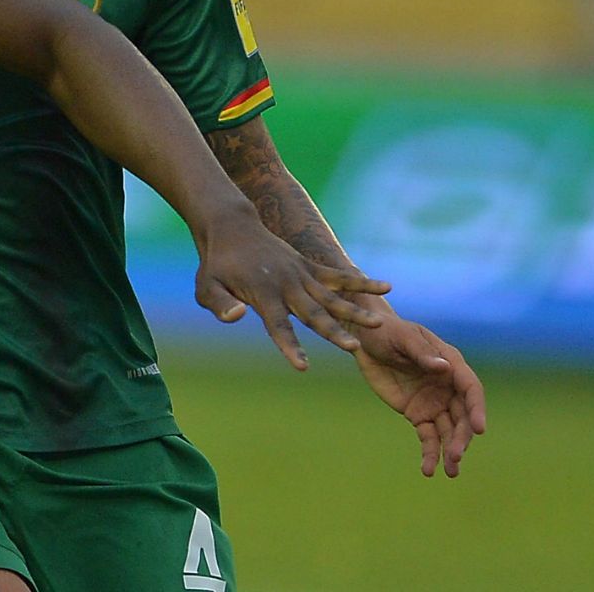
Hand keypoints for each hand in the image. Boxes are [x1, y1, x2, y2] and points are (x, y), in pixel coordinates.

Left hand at [193, 211, 391, 369]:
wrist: (231, 227)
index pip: (278, 327)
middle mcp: (286, 285)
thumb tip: (239, 317)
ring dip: (354, 310)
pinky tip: (386, 287)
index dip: (290, 347)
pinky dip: (360, 281)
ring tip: (378, 323)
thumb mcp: (206, 286)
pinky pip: (337, 276)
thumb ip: (221, 305)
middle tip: (354, 348)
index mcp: (263, 295)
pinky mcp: (308, 266)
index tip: (302, 367)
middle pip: (313, 313)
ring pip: (332, 296)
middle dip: (334, 332)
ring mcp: (300, 274)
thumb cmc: (216, 264)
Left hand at [350, 308, 487, 477]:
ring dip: (450, 451)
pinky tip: (429, 470)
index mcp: (451, 364)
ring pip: (448, 431)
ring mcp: (434, 402)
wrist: (365, 339)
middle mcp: (448, 387)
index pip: (471, 389)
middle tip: (457, 456)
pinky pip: (428, 437)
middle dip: (462, 437)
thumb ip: (421, 353)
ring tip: (450, 472)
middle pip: (463, 416)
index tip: (479, 429)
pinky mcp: (417, 414)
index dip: (477, 409)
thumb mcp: (402, 337)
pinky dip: (430, 453)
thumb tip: (443, 368)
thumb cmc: (387, 331)